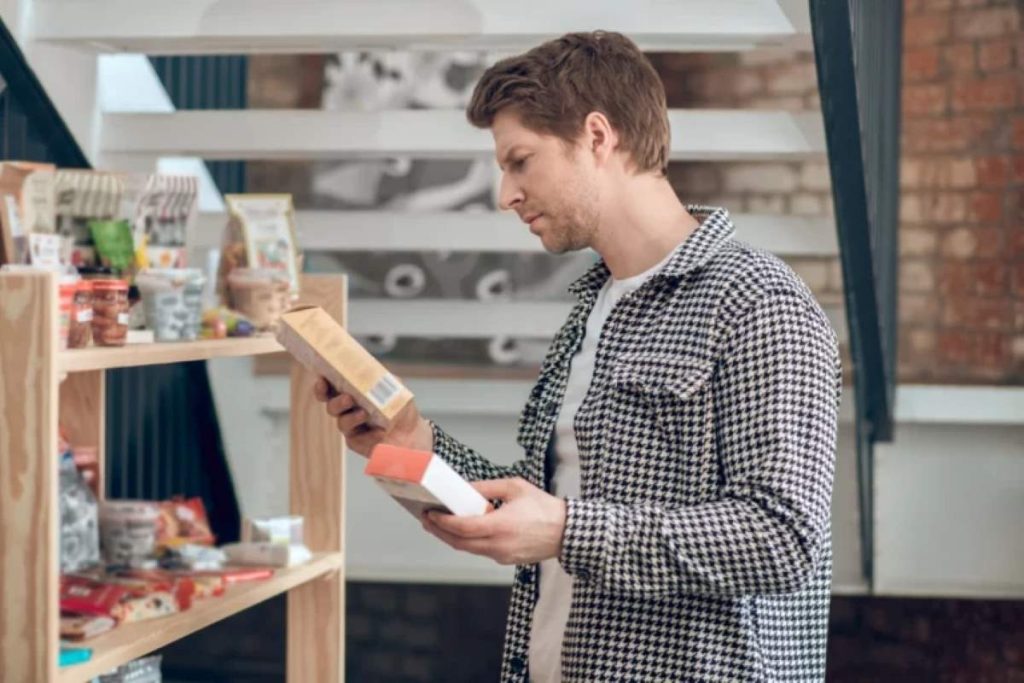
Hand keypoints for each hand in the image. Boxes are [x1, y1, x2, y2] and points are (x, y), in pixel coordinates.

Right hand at [313, 377, 432, 456]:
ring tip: (365, 414)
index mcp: (351, 394)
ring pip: (342, 423)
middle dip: (337, 402)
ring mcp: (351, 428)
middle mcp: (347, 411)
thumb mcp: (395, 388)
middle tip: (348, 399)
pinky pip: (357, 439)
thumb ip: (382, 378)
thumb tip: (373, 370)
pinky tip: (380, 432)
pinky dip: (369, 435)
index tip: (322, 379)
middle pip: (331, 407)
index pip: (330, 389)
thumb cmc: (400, 409)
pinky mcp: (358, 443)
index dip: (322, 386)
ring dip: (352, 417)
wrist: (413, 432)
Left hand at [421, 478, 566, 565]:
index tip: (429, 513)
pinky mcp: (507, 560)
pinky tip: (464, 531)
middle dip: (439, 532)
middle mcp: (498, 545)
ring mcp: (502, 556)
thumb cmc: (544, 507)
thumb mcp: (515, 487)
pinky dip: (469, 542)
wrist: (567, 532)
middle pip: (459, 543)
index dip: (442, 522)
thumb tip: (465, 489)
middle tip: (426, 519)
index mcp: (500, 525)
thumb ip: (487, 488)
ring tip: (439, 525)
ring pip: (468, 549)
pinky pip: (481, 551)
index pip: (462, 528)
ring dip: (451, 538)